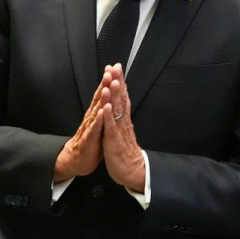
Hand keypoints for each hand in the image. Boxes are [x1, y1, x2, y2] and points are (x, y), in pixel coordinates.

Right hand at [53, 77, 108, 182]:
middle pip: (99, 97)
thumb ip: (104, 107)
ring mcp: (90, 126)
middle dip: (105, 83)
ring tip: (107, 86)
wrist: (78, 159)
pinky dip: (98, 119)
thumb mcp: (100, 121)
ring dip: (102, 98)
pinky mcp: (89, 138)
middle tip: (110, 70)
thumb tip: (111, 93)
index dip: (109, 80)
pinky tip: (102, 111)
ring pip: (96, 110)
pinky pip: (94, 128)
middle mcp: (92, 116)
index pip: (103, 93)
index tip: (115, 67)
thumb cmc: (91, 139)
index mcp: (96, 112)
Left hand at [101, 64, 145, 192]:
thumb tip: (123, 103)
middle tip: (116, 67)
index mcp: (123, 119)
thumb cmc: (125, 151)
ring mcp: (119, 130)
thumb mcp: (123, 130)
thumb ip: (123, 116)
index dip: (119, 81)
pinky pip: (111, 127)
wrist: (132, 171)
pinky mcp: (114, 140)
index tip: (116, 68)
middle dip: (118, 82)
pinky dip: (109, 116)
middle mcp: (123, 121)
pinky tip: (106, 106)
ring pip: (117, 110)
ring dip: (114, 95)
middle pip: (121, 98)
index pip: (122, 96)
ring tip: (112, 81)